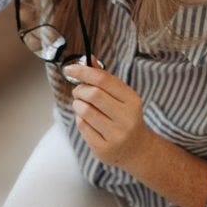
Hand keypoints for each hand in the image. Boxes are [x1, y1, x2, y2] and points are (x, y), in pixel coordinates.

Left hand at [64, 56, 152, 171]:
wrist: (137, 149)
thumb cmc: (124, 116)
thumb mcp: (120, 96)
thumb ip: (104, 78)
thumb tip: (89, 57)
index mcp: (131, 99)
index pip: (103, 79)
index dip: (83, 71)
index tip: (69, 68)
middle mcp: (127, 117)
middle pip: (93, 94)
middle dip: (79, 90)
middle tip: (78, 92)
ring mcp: (116, 135)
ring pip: (85, 111)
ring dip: (77, 105)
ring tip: (82, 106)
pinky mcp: (104, 149)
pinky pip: (82, 126)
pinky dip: (80, 119)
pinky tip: (87, 121)